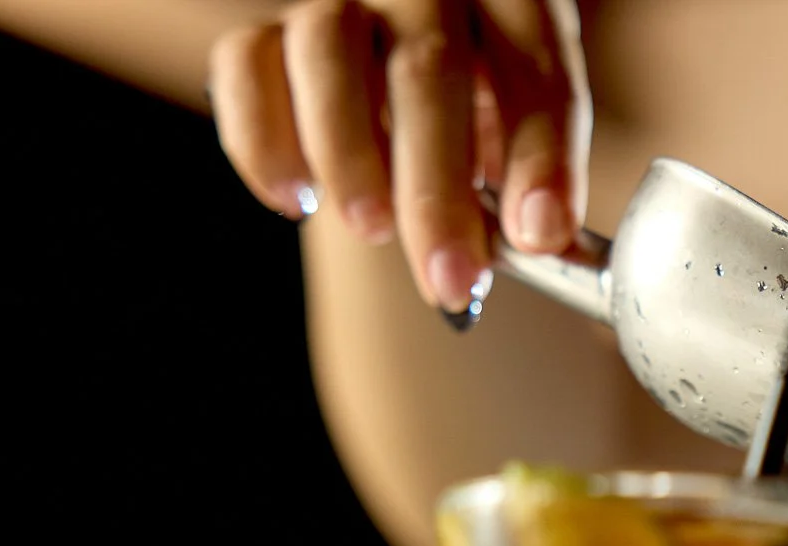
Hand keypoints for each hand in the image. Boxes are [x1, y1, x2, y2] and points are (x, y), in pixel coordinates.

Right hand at [208, 0, 591, 325]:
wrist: (403, 67)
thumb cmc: (480, 104)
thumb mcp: (525, 128)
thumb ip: (535, 177)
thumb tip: (540, 237)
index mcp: (510, 5)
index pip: (535, 69)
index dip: (542, 156)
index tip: (539, 236)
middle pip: (427, 66)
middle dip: (438, 187)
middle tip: (450, 276)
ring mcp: (340, 0)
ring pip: (327, 51)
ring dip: (349, 154)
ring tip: (373, 229)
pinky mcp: (272, 30)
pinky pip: (245, 66)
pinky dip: (264, 142)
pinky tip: (297, 200)